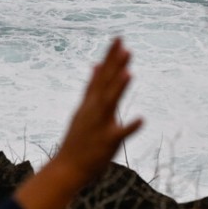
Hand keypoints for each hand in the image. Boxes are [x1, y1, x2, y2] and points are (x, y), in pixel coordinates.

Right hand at [13, 38, 143, 208]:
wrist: (66, 169)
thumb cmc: (78, 139)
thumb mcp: (84, 108)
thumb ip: (93, 87)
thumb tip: (97, 65)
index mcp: (90, 103)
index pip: (101, 75)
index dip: (110, 57)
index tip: (119, 39)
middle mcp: (93, 110)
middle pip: (105, 84)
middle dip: (114, 65)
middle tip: (124, 45)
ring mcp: (99, 125)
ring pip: (109, 104)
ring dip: (118, 89)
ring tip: (128, 73)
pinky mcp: (106, 142)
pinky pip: (119, 134)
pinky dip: (129, 127)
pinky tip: (141, 119)